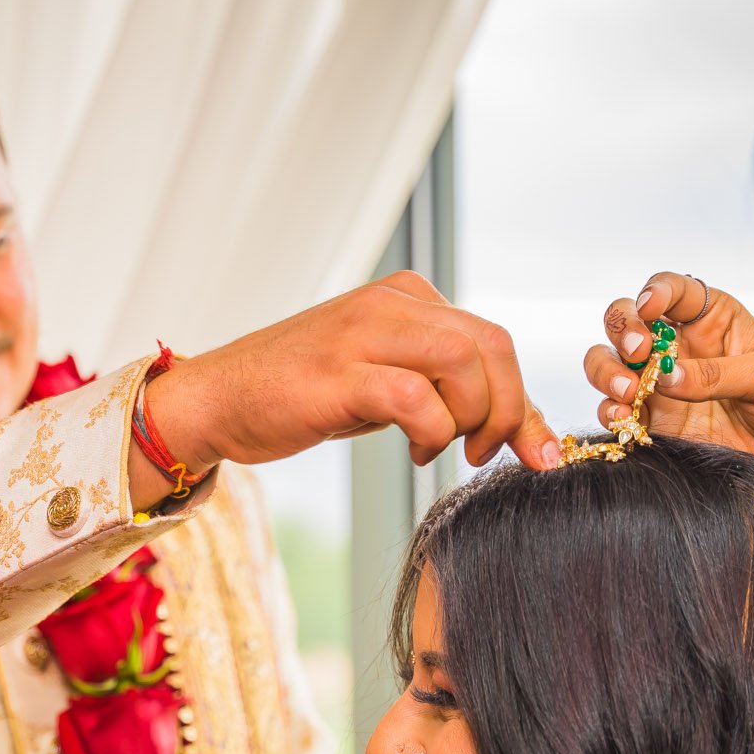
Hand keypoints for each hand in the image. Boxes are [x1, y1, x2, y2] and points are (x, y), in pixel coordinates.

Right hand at [134, 271, 559, 508]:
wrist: (217, 398)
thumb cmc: (301, 394)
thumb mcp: (382, 380)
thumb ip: (440, 386)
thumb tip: (515, 425)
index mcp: (407, 297)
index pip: (492, 340)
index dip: (524, 401)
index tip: (535, 450)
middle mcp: (390, 304)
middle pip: (492, 347)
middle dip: (512, 412)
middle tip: (489, 456)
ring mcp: (363, 334)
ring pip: (464, 365)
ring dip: (472, 421)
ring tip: (444, 451)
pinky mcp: (340, 374)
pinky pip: (417, 399)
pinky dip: (432, 434)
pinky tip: (414, 451)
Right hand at [582, 272, 753, 459]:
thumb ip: (717, 374)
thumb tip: (666, 376)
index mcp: (711, 318)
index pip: (674, 289)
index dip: (656, 291)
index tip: (650, 307)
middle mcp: (676, 344)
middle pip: (627, 316)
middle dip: (622, 327)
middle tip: (637, 351)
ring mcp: (656, 381)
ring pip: (607, 358)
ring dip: (606, 368)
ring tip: (627, 389)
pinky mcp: (647, 418)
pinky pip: (612, 407)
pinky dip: (609, 409)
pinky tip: (623, 416)